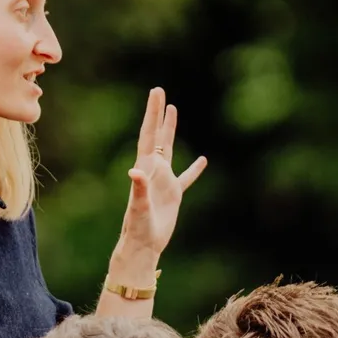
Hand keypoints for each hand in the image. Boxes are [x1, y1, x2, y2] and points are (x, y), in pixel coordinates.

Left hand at [115, 88, 206, 259]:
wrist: (143, 246)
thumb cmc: (139, 228)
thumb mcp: (139, 207)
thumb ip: (139, 189)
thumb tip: (135, 172)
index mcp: (146, 168)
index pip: (149, 135)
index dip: (152, 114)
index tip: (156, 93)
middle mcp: (153, 171)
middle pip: (157, 136)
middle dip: (158, 114)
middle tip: (159, 91)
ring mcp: (163, 182)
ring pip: (169, 150)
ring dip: (171, 131)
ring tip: (173, 111)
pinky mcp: (173, 195)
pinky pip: (186, 178)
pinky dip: (194, 169)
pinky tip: (203, 160)